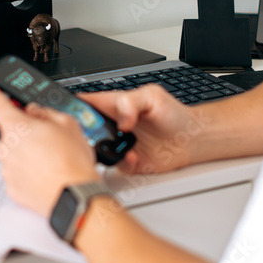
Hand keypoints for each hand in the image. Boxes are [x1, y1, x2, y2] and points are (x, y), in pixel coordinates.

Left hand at [0, 80, 99, 217]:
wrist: (75, 195)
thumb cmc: (72, 162)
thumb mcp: (68, 124)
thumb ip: (46, 113)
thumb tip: (35, 112)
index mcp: (17, 127)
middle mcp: (7, 148)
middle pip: (12, 133)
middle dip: (27, 134)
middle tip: (50, 141)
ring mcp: (7, 169)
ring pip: (15, 154)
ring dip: (29, 154)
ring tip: (52, 162)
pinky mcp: (12, 187)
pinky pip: (18, 173)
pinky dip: (29, 173)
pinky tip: (46, 175)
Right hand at [81, 84, 209, 174]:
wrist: (192, 138)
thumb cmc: (174, 114)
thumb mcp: (152, 96)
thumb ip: (131, 102)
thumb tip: (121, 120)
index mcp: (115, 105)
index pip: (86, 102)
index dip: (73, 106)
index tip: (70, 112)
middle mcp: (114, 125)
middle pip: (86, 129)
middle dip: (83, 133)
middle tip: (92, 134)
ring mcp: (119, 145)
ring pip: (96, 150)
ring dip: (102, 150)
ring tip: (115, 145)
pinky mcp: (129, 162)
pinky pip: (116, 165)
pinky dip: (122, 161)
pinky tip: (133, 155)